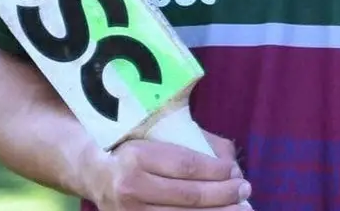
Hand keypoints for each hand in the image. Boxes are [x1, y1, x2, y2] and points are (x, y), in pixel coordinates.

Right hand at [86, 130, 251, 209]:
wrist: (93, 172)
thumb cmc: (132, 147)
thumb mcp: (154, 135)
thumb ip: (191, 142)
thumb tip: (229, 159)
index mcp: (136, 157)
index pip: (187, 166)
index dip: (217, 171)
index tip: (236, 170)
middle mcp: (131, 188)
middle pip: (190, 196)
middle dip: (224, 194)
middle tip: (245, 189)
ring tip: (242, 208)